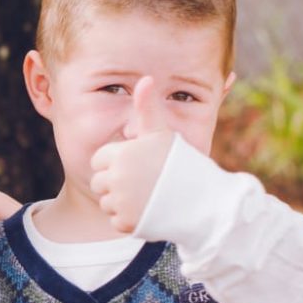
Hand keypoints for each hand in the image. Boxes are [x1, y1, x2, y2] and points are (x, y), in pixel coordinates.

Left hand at [90, 77, 173, 233]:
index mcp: (119, 155)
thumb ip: (147, 108)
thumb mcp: (161, 133)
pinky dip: (129, 219)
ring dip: (122, 202)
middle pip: (99, 183)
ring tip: (147, 195)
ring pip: (106, 203)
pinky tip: (148, 210)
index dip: (116, 162)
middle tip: (143, 181)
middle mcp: (115, 178)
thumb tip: (146, 79)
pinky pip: (116, 220)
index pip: (99, 160)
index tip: (137, 163)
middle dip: (116, 183)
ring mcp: (120, 202)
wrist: (203, 200)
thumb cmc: (180, 162)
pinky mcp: (125, 223)